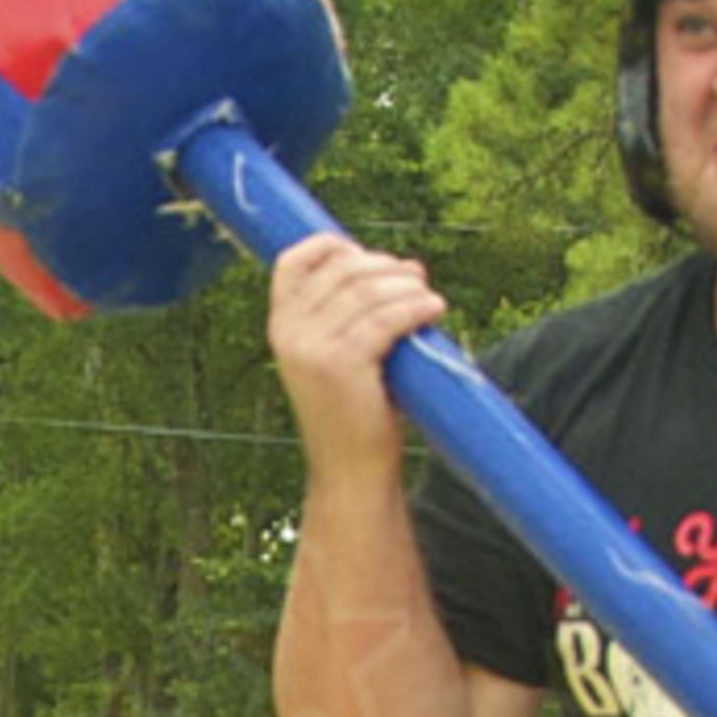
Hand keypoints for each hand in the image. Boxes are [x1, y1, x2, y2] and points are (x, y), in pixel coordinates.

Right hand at [268, 234, 443, 482]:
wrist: (351, 471)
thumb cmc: (356, 411)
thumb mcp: (342, 355)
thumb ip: (356, 312)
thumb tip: (408, 266)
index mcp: (282, 327)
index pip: (292, 263)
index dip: (330, 246)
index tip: (367, 254)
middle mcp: (289, 333)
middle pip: (341, 270)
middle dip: (385, 266)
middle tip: (416, 279)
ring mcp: (312, 348)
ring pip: (367, 290)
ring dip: (407, 286)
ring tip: (430, 298)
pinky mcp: (341, 364)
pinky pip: (386, 319)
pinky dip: (415, 308)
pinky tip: (434, 310)